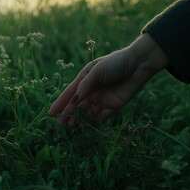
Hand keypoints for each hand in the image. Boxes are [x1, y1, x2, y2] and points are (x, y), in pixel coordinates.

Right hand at [48, 33, 168, 126]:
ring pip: (87, 113)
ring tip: (74, 126)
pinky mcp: (113, 106)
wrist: (138, 65)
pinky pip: (102, 117)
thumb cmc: (116, 63)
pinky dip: (95, 122)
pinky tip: (90, 125)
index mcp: (84, 79)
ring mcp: (101, 99)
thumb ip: (85, 86)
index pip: (69, 94)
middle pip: (76, 106)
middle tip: (63, 125)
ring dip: (81, 120)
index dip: (59, 104)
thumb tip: (73, 102)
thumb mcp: (97, 71)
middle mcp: (91, 91)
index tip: (51, 114)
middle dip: (69, 115)